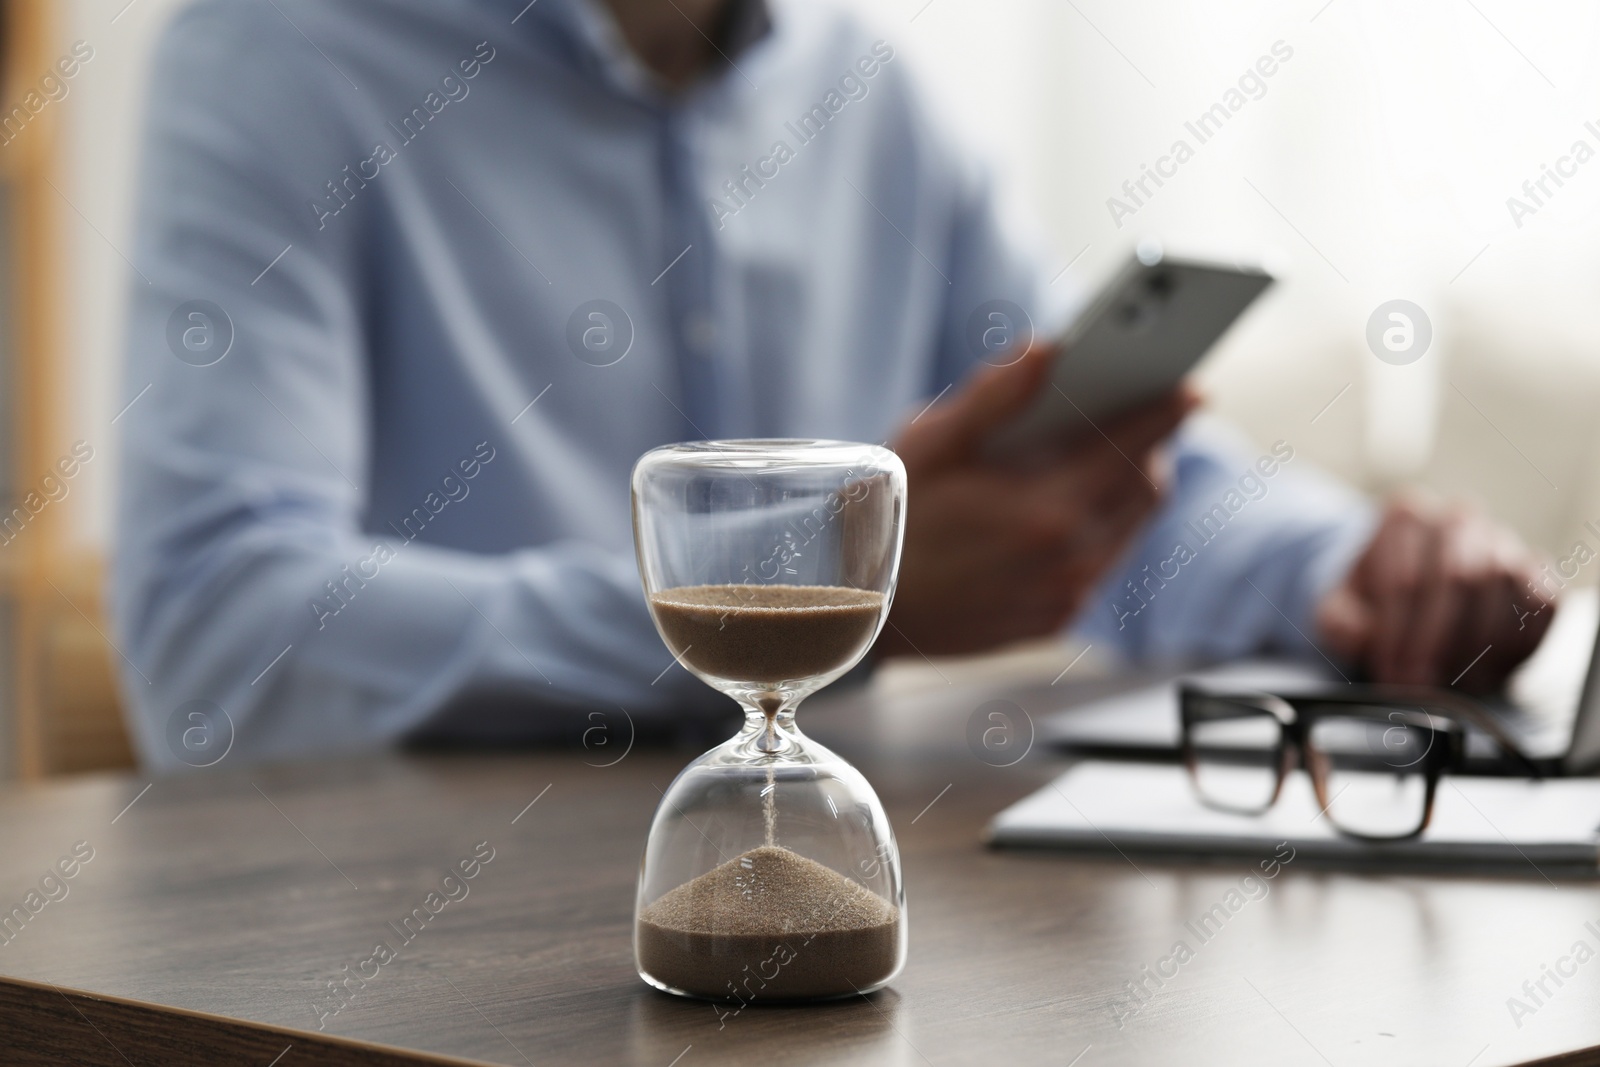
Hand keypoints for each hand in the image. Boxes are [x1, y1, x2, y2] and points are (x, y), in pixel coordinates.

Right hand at [877, 345, 1197, 658]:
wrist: (863, 609)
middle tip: (1143, 409)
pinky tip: (1066, 502)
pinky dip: (1099, 524)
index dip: (1166, 413)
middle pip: (1145, 490)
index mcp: (1046, 512)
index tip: (1190, 385)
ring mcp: (1066, 597)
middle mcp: (1069, 563)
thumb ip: (995, 395)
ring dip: (1127, 485)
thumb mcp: (931, 443)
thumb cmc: (893, 517)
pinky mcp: (1058, 619)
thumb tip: (1048, 347)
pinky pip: (1102, 561)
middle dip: (1151, 445)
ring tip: (1108, 450)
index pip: (1134, 450)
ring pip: (1129, 527)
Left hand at [1316, 492, 1554, 692]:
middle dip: (1439, 641)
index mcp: (1404, 518)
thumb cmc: (1371, 603)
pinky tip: (1491, 671)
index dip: (1399, 635)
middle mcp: (1457, 520)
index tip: (1393, 674)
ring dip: (1480, 645)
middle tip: (1422, 684)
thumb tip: (1364, 636)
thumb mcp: (1338, 612)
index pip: (1404, 579)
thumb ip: (1340, 623)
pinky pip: (1540, 605)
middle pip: (1458, 579)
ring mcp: (1501, 541)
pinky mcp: (1535, 572)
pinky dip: (1519, 644)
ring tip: (1454, 682)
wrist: (1406, 597)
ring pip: (1503, 587)